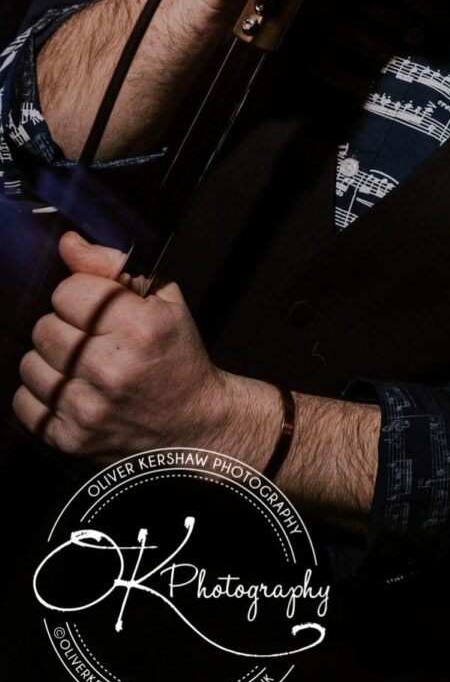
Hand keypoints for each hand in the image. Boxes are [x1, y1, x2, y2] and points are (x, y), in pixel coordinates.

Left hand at [13, 231, 276, 463]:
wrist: (194, 426)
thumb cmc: (178, 358)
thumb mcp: (163, 301)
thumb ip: (113, 267)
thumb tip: (69, 243)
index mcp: (138, 327)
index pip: (67, 292)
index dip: (79, 296)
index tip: (96, 309)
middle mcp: (111, 368)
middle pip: (45, 327)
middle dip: (64, 327)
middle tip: (90, 338)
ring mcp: (88, 407)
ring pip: (30, 365)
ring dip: (51, 362)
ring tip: (80, 366)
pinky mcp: (71, 438)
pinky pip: (24, 403)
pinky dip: (41, 395)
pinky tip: (69, 391)